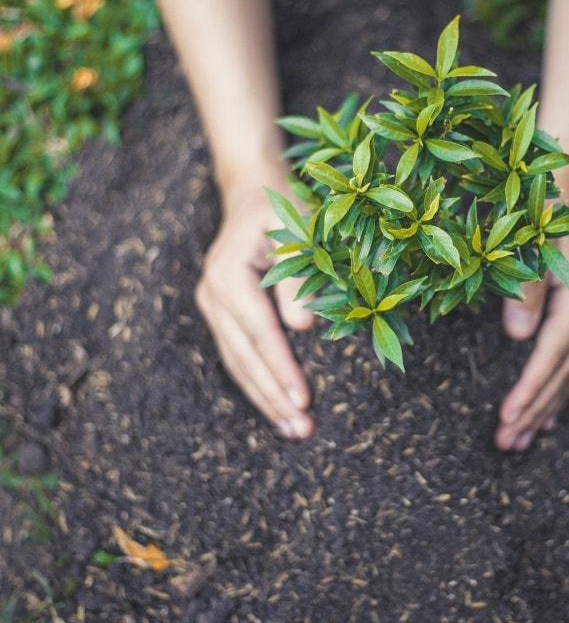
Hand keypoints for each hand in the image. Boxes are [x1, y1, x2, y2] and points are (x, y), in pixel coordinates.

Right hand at [195, 179, 315, 438]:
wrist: (251, 192)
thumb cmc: (283, 207)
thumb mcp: (298, 230)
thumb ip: (298, 277)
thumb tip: (303, 326)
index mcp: (230, 276)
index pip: (260, 334)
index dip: (282, 369)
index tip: (303, 401)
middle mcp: (213, 295)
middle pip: (244, 357)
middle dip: (273, 396)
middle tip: (301, 430)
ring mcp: (212, 305)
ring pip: (236, 362)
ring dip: (263, 398)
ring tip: (291, 430)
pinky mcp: (220, 312)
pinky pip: (236, 354)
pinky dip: (255, 381)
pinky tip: (274, 404)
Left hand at [495, 220, 568, 451]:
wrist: (567, 199)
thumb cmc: (541, 217)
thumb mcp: (530, 243)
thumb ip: (526, 288)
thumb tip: (518, 337)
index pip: (550, 357)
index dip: (528, 390)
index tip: (506, 419)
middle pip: (560, 375)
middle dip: (532, 412)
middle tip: (504, 444)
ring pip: (567, 377)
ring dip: (542, 411)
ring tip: (517, 443)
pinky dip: (557, 395)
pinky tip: (546, 422)